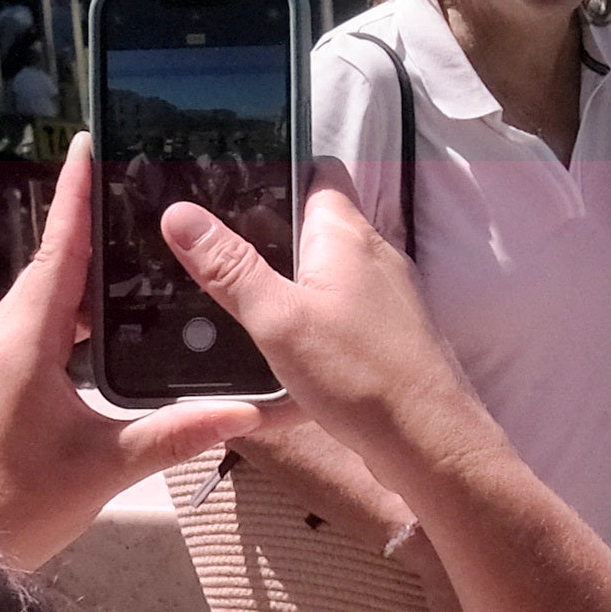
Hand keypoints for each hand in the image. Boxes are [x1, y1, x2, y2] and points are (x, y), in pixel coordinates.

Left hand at [0, 143, 261, 572]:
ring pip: (48, 293)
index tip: (90, 142)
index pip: (59, 249)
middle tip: (141, 182)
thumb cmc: (19, 505)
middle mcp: (1, 334)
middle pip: (55, 262)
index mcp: (24, 340)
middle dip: (95, 222)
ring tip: (138, 240)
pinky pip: (39, 321)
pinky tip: (113, 313)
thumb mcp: (108, 466)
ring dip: (87, 268)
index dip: (77, 195)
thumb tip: (248, 412)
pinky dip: (75, 306)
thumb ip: (178, 432)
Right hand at [160, 180, 509, 506]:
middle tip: (211, 250)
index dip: (275, 166)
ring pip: (322, 275)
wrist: (430, 445)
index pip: (316, 171)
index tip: (226, 178)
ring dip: (284, 286)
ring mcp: (384, 298)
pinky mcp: (386, 338)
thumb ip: (230, 267)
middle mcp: (373, 256)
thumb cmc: (360, 376)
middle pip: (314, 225)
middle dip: (266, 234)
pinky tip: (273, 355)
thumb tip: (180, 213)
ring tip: (231, 301)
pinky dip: (304, 326)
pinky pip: (335, 319)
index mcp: (347, 234)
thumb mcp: (278, 318)